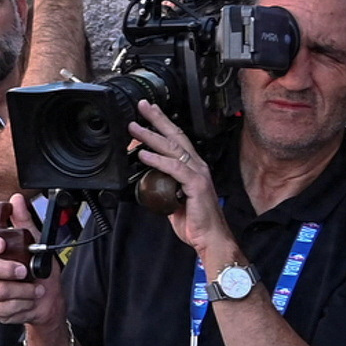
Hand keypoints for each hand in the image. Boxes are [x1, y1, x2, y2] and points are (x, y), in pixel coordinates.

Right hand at [0, 207, 68, 335]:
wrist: (49, 301)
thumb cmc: (39, 273)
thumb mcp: (37, 244)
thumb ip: (24, 221)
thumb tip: (16, 199)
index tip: (1, 245)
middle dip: (7, 270)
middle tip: (25, 271)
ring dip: (22, 291)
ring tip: (36, 289)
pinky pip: (2, 308)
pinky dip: (22, 304)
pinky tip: (29, 300)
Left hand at [126, 96, 231, 268]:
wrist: (210, 238)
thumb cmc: (195, 221)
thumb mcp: (174, 199)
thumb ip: (164, 187)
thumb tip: (148, 181)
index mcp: (192, 167)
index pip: (176, 139)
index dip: (162, 124)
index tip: (148, 113)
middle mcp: (197, 165)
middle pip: (175, 135)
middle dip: (157, 119)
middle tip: (142, 106)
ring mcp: (197, 173)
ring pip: (172, 148)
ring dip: (151, 136)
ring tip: (135, 129)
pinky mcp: (196, 184)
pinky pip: (174, 167)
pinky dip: (158, 160)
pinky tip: (144, 155)